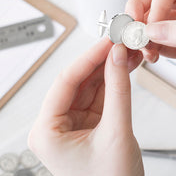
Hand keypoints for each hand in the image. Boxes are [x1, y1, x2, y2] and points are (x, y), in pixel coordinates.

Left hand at [28, 38, 143, 175]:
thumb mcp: (116, 132)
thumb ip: (118, 91)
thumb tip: (117, 57)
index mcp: (47, 131)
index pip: (66, 82)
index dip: (88, 58)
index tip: (107, 42)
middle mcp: (56, 124)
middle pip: (79, 80)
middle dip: (102, 60)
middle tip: (120, 43)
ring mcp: (73, 121)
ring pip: (92, 84)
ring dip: (110, 67)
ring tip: (127, 52)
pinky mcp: (89, 120)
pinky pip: (101, 92)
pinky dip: (114, 79)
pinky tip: (126, 66)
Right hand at [126, 0, 175, 128]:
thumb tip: (156, 29)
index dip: (154, 4)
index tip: (149, 26)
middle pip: (159, 1)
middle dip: (142, 13)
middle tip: (131, 29)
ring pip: (157, 22)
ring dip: (145, 33)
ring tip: (142, 47)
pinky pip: (162, 42)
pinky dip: (151, 46)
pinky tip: (148, 54)